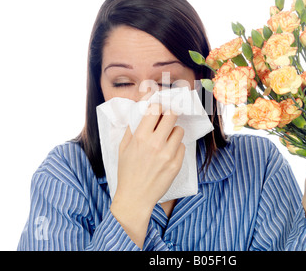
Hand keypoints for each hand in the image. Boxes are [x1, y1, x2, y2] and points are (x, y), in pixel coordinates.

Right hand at [110, 103, 184, 247]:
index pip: (155, 109)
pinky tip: (168, 154)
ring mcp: (168, 154)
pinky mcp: (176, 164)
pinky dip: (176, 147)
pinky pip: (182, 146)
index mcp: (140, 137)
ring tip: (166, 140)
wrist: (135, 197)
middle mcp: (155, 143)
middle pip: (172, 115)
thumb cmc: (127, 172)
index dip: (158, 107)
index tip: (158, 109)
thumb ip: (132, 128)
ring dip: (174, 132)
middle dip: (170, 114)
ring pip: (179, 130)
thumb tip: (141, 110)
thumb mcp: (123, 147)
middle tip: (167, 118)